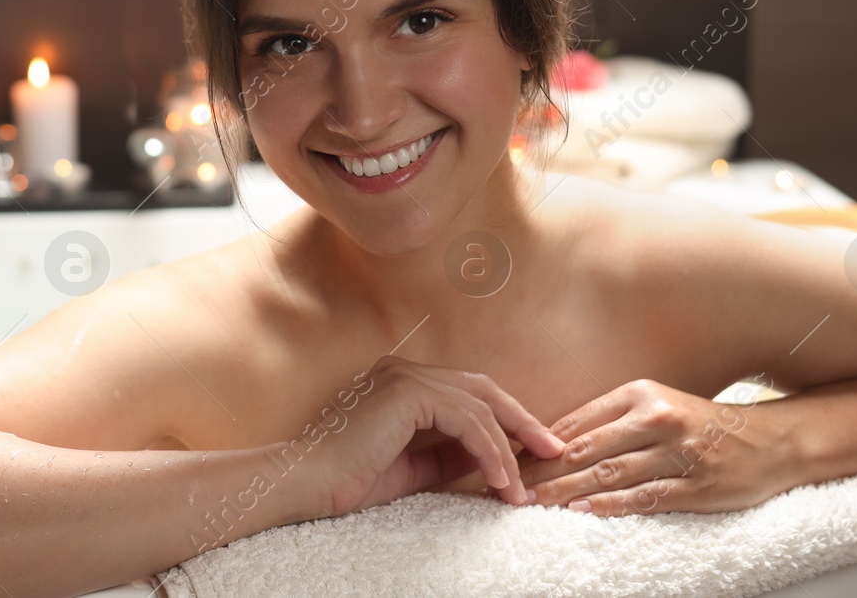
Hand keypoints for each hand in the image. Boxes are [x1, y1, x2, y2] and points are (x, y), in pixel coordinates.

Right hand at [309, 355, 566, 517]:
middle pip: (483, 390)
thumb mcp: (411, 468)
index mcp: (403, 382)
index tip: (534, 451)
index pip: (469, 394)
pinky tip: (499, 480)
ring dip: (507, 449)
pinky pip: (466, 420)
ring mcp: (405, 375)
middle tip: (552, 451)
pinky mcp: (407, 392)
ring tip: (519, 488)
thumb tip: (489, 457)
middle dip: (522, 422)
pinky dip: (489, 451)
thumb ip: (447, 456)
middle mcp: (406, 369)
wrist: (305, 482)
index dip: (507, 420)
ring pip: (479, 407)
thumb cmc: (347, 478)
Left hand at [516, 378, 795, 515]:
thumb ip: (610, 422)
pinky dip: (610, 505)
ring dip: (566, 491)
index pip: (576, 421)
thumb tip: (552, 442)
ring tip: (533, 502)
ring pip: (609, 473)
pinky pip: (645, 496)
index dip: (537, 443)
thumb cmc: (703, 425)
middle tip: (508, 486)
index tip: (506, 458)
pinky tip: (582, 511)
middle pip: (585, 448)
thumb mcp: (656, 407)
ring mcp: (677, 452)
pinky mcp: (695, 485)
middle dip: (541, 470)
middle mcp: (656, 417)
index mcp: (640, 393)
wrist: (772, 441)